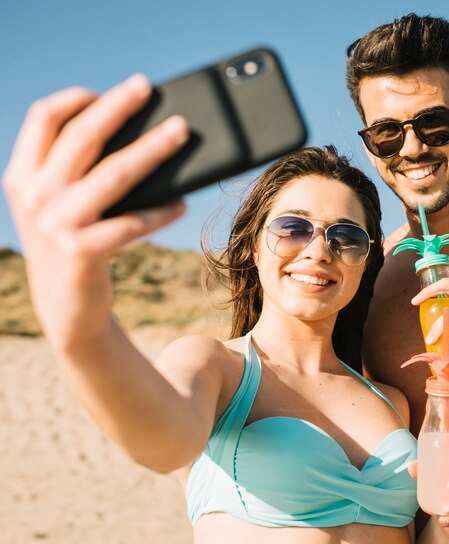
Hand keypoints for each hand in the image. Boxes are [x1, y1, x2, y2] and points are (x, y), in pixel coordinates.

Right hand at [3, 75, 188, 347]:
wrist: (67, 308)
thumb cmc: (74, 246)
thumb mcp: (61, 207)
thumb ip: (78, 174)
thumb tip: (139, 137)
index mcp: (23, 176)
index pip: (44, 118)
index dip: (78, 98)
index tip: (113, 92)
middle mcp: (34, 196)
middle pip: (83, 136)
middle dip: (119, 106)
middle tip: (147, 87)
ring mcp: (56, 224)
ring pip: (114, 174)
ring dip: (152, 149)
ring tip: (180, 133)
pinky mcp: (82, 251)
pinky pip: (132, 223)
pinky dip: (161, 212)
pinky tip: (181, 203)